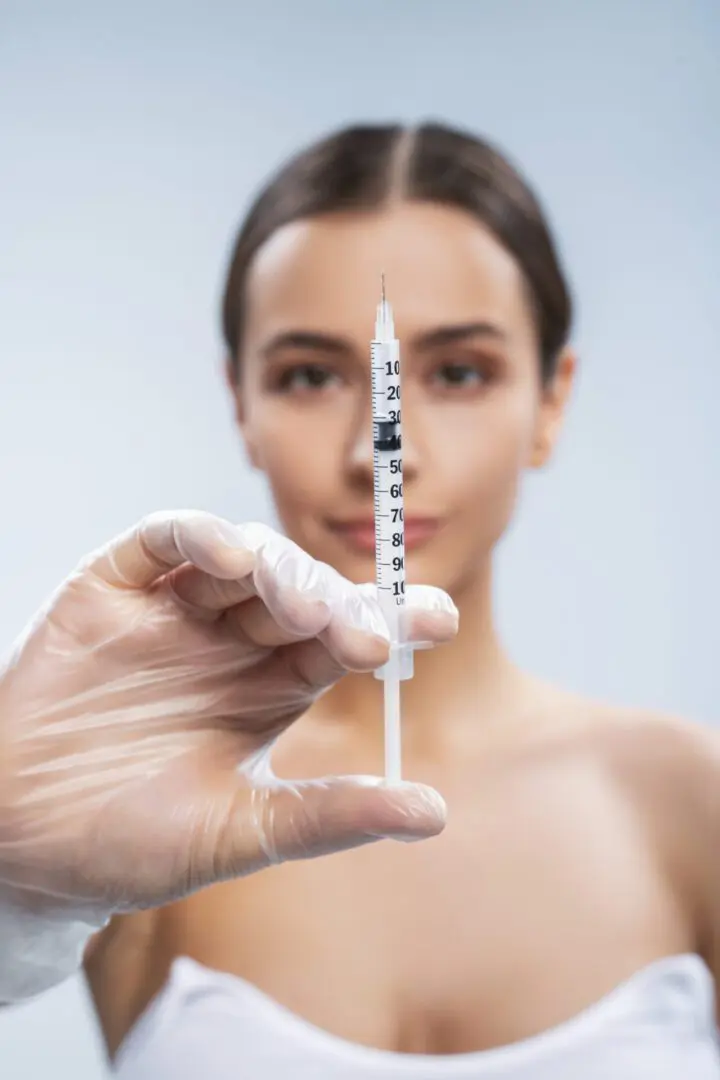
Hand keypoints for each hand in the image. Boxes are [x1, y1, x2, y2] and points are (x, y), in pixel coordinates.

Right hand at [0, 512, 455, 927]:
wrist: (21, 846)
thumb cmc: (129, 842)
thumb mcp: (240, 832)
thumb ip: (330, 815)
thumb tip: (435, 813)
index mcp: (272, 686)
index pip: (345, 637)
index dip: (392, 622)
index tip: (440, 621)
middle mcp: (232, 639)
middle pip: (304, 592)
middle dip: (340, 605)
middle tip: (369, 637)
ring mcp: (175, 609)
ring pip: (245, 560)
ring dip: (281, 573)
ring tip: (304, 610)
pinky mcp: (115, 587)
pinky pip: (165, 541)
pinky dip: (199, 537)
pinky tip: (232, 557)